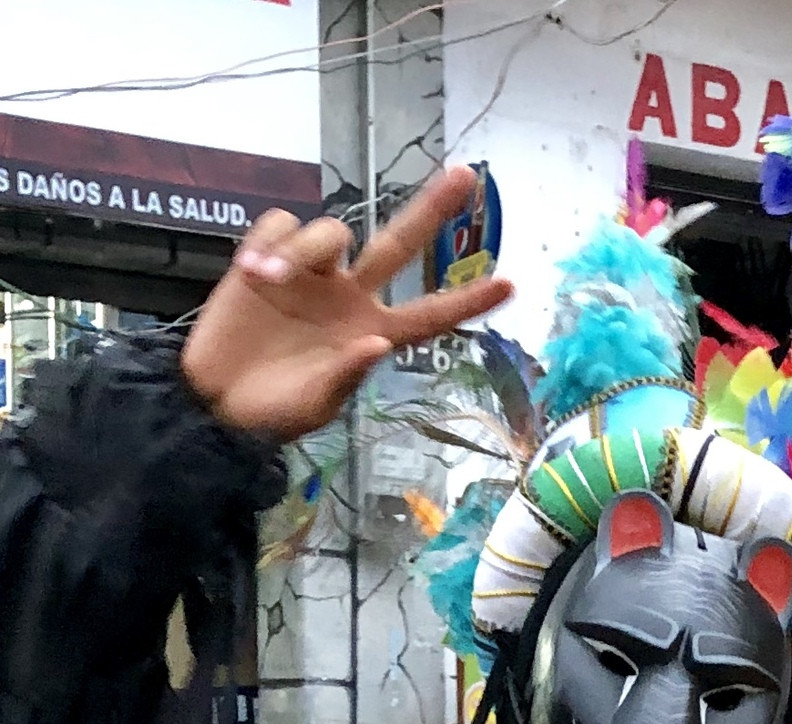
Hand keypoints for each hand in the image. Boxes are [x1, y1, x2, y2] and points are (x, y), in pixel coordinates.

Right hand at [182, 165, 513, 439]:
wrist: (214, 401)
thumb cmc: (272, 412)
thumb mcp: (313, 406)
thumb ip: (346, 377)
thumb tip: (374, 342)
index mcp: (371, 333)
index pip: (429, 314)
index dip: (467, 301)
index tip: (510, 285)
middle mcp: (350, 296)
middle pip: (400, 242)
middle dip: (432, 209)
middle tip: (467, 175)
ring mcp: (312, 275)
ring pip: (330, 230)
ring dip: (302, 248)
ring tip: (267, 282)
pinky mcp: (268, 258)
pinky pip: (280, 224)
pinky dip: (267, 241)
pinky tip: (250, 273)